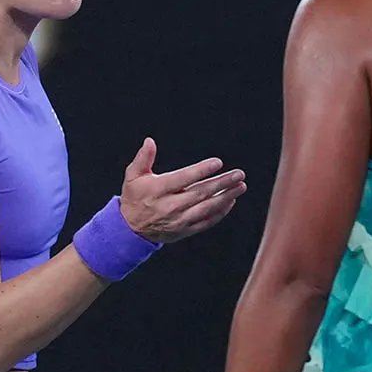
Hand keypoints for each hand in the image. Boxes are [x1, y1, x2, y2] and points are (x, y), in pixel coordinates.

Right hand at [118, 138, 246, 243]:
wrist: (130, 230)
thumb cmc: (134, 197)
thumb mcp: (133, 176)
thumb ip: (143, 158)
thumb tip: (150, 141)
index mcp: (158, 190)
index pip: (184, 178)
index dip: (202, 170)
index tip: (218, 163)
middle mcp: (170, 206)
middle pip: (201, 193)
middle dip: (222, 183)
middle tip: (239, 174)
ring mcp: (179, 220)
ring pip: (207, 208)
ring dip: (226, 197)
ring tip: (240, 186)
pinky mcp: (184, 230)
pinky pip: (206, 222)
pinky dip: (220, 212)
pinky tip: (230, 201)